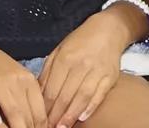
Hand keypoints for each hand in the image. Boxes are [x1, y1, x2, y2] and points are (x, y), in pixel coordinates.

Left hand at [38, 11, 129, 127]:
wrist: (108, 30)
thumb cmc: (80, 41)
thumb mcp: (59, 50)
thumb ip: (48, 71)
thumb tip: (38, 92)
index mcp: (64, 58)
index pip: (52, 88)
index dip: (45, 107)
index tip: (40, 118)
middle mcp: (80, 65)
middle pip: (65, 95)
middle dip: (56, 115)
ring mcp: (96, 71)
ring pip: (82, 97)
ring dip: (71, 115)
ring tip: (63, 127)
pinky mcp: (110, 76)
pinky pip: (99, 95)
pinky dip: (90, 107)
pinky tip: (82, 117)